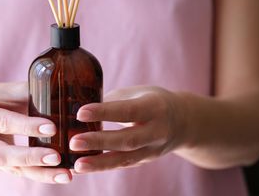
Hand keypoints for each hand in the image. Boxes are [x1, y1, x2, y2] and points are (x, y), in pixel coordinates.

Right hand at [0, 82, 71, 183]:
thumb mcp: (5, 90)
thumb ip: (28, 92)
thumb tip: (58, 92)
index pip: (2, 122)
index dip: (26, 126)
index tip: (52, 128)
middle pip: (0, 154)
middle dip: (29, 157)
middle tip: (56, 157)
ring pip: (12, 169)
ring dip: (40, 173)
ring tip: (65, 174)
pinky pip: (19, 173)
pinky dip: (41, 174)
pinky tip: (60, 174)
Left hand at [70, 86, 185, 172]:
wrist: (184, 122)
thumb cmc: (153, 101)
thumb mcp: (138, 93)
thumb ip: (113, 100)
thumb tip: (80, 104)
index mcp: (154, 107)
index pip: (128, 110)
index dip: (104, 112)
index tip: (81, 112)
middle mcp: (157, 131)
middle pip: (127, 139)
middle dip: (99, 142)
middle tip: (74, 142)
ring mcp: (152, 150)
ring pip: (125, 159)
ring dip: (99, 163)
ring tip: (77, 164)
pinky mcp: (145, 161)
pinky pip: (122, 165)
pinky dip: (102, 166)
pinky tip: (83, 166)